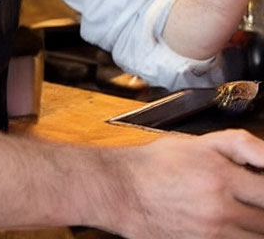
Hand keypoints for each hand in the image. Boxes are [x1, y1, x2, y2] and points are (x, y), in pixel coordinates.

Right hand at [117, 129, 263, 237]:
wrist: (121, 190)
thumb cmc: (153, 164)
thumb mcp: (196, 142)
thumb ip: (239, 145)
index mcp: (219, 175)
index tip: (263, 184)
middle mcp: (219, 208)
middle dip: (261, 207)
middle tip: (252, 198)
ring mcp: (212, 233)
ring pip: (257, 238)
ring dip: (255, 225)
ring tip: (240, 210)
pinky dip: (238, 234)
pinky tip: (228, 222)